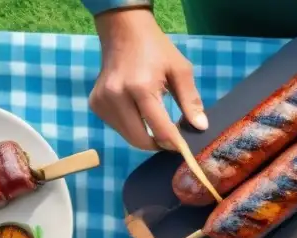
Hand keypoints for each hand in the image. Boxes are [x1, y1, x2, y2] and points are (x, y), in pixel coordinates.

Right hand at [90, 9, 206, 151]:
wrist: (123, 30)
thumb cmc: (155, 50)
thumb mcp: (180, 70)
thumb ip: (190, 100)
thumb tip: (200, 127)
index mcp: (140, 87)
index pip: (159, 128)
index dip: (173, 143)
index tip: (184, 149)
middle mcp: (117, 96)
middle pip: (140, 139)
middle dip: (158, 144)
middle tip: (171, 139)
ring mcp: (102, 101)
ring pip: (128, 136)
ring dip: (145, 137)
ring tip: (156, 122)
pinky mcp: (96, 104)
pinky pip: (117, 128)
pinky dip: (131, 128)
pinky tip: (138, 113)